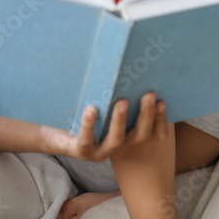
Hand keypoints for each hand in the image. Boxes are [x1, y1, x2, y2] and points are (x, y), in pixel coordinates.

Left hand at [41, 92, 167, 162]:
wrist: (55, 132)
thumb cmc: (86, 112)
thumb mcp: (105, 103)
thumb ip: (119, 93)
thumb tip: (132, 65)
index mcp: (129, 136)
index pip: (152, 132)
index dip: (159, 119)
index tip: (162, 100)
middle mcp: (119, 147)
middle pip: (139, 135)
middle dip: (146, 115)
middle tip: (149, 95)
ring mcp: (100, 152)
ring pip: (115, 141)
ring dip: (120, 121)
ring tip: (122, 102)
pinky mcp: (81, 152)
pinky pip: (86, 141)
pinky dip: (89, 126)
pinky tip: (91, 110)